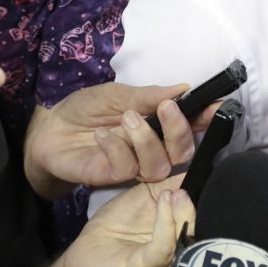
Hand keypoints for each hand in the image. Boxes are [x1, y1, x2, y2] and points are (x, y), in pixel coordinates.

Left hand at [25, 83, 214, 198]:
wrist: (49, 128)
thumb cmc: (85, 109)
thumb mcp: (117, 94)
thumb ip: (148, 96)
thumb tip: (183, 88)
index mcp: (159, 125)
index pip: (191, 125)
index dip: (207, 118)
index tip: (218, 106)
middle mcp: (152, 148)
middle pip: (183, 152)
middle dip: (180, 130)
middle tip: (166, 108)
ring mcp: (133, 166)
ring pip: (159, 165)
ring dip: (146, 139)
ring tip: (127, 118)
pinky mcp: (111, 178)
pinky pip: (127, 169)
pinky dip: (118, 148)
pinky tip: (102, 135)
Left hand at [59, 177, 193, 266]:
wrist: (84, 253)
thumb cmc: (115, 226)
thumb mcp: (144, 198)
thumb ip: (167, 185)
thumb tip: (192, 168)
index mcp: (180, 239)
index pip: (203, 222)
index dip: (204, 199)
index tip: (201, 178)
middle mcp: (178, 257)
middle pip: (198, 232)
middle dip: (193, 208)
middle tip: (184, 189)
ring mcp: (164, 266)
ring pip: (184, 240)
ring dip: (181, 213)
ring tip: (175, 194)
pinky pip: (162, 246)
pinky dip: (165, 222)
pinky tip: (163, 201)